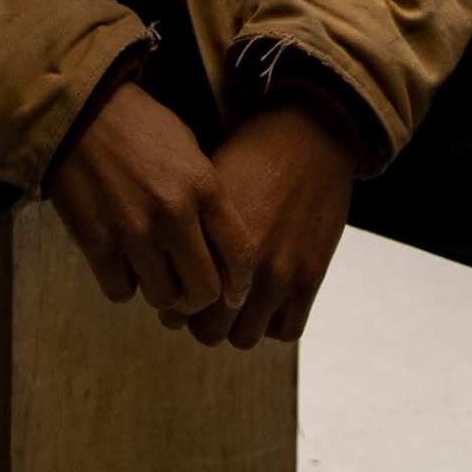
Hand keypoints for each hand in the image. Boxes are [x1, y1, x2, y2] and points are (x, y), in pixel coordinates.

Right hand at [45, 82, 235, 325]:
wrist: (80, 111)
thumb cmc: (140, 127)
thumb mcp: (189, 150)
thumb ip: (207, 198)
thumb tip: (220, 250)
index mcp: (204, 186)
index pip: (239, 255)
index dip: (240, 285)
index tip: (234, 296)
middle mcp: (174, 213)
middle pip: (202, 290)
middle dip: (198, 297)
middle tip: (188, 289)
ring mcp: (134, 231)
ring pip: (162, 298)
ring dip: (160, 290)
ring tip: (152, 269)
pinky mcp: (97, 242)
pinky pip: (121, 291)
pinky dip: (124, 283)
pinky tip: (122, 261)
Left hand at [193, 100, 354, 347]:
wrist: (309, 134)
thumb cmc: (250, 150)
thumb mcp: (205, 184)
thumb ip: (185, 228)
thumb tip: (161, 260)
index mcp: (208, 240)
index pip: (177, 306)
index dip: (174, 305)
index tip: (180, 290)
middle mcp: (240, 263)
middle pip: (208, 331)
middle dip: (202, 321)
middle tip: (204, 302)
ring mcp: (279, 274)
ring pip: (244, 337)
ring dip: (237, 326)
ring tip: (236, 304)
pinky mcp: (310, 277)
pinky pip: (287, 330)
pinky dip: (273, 323)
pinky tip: (267, 301)